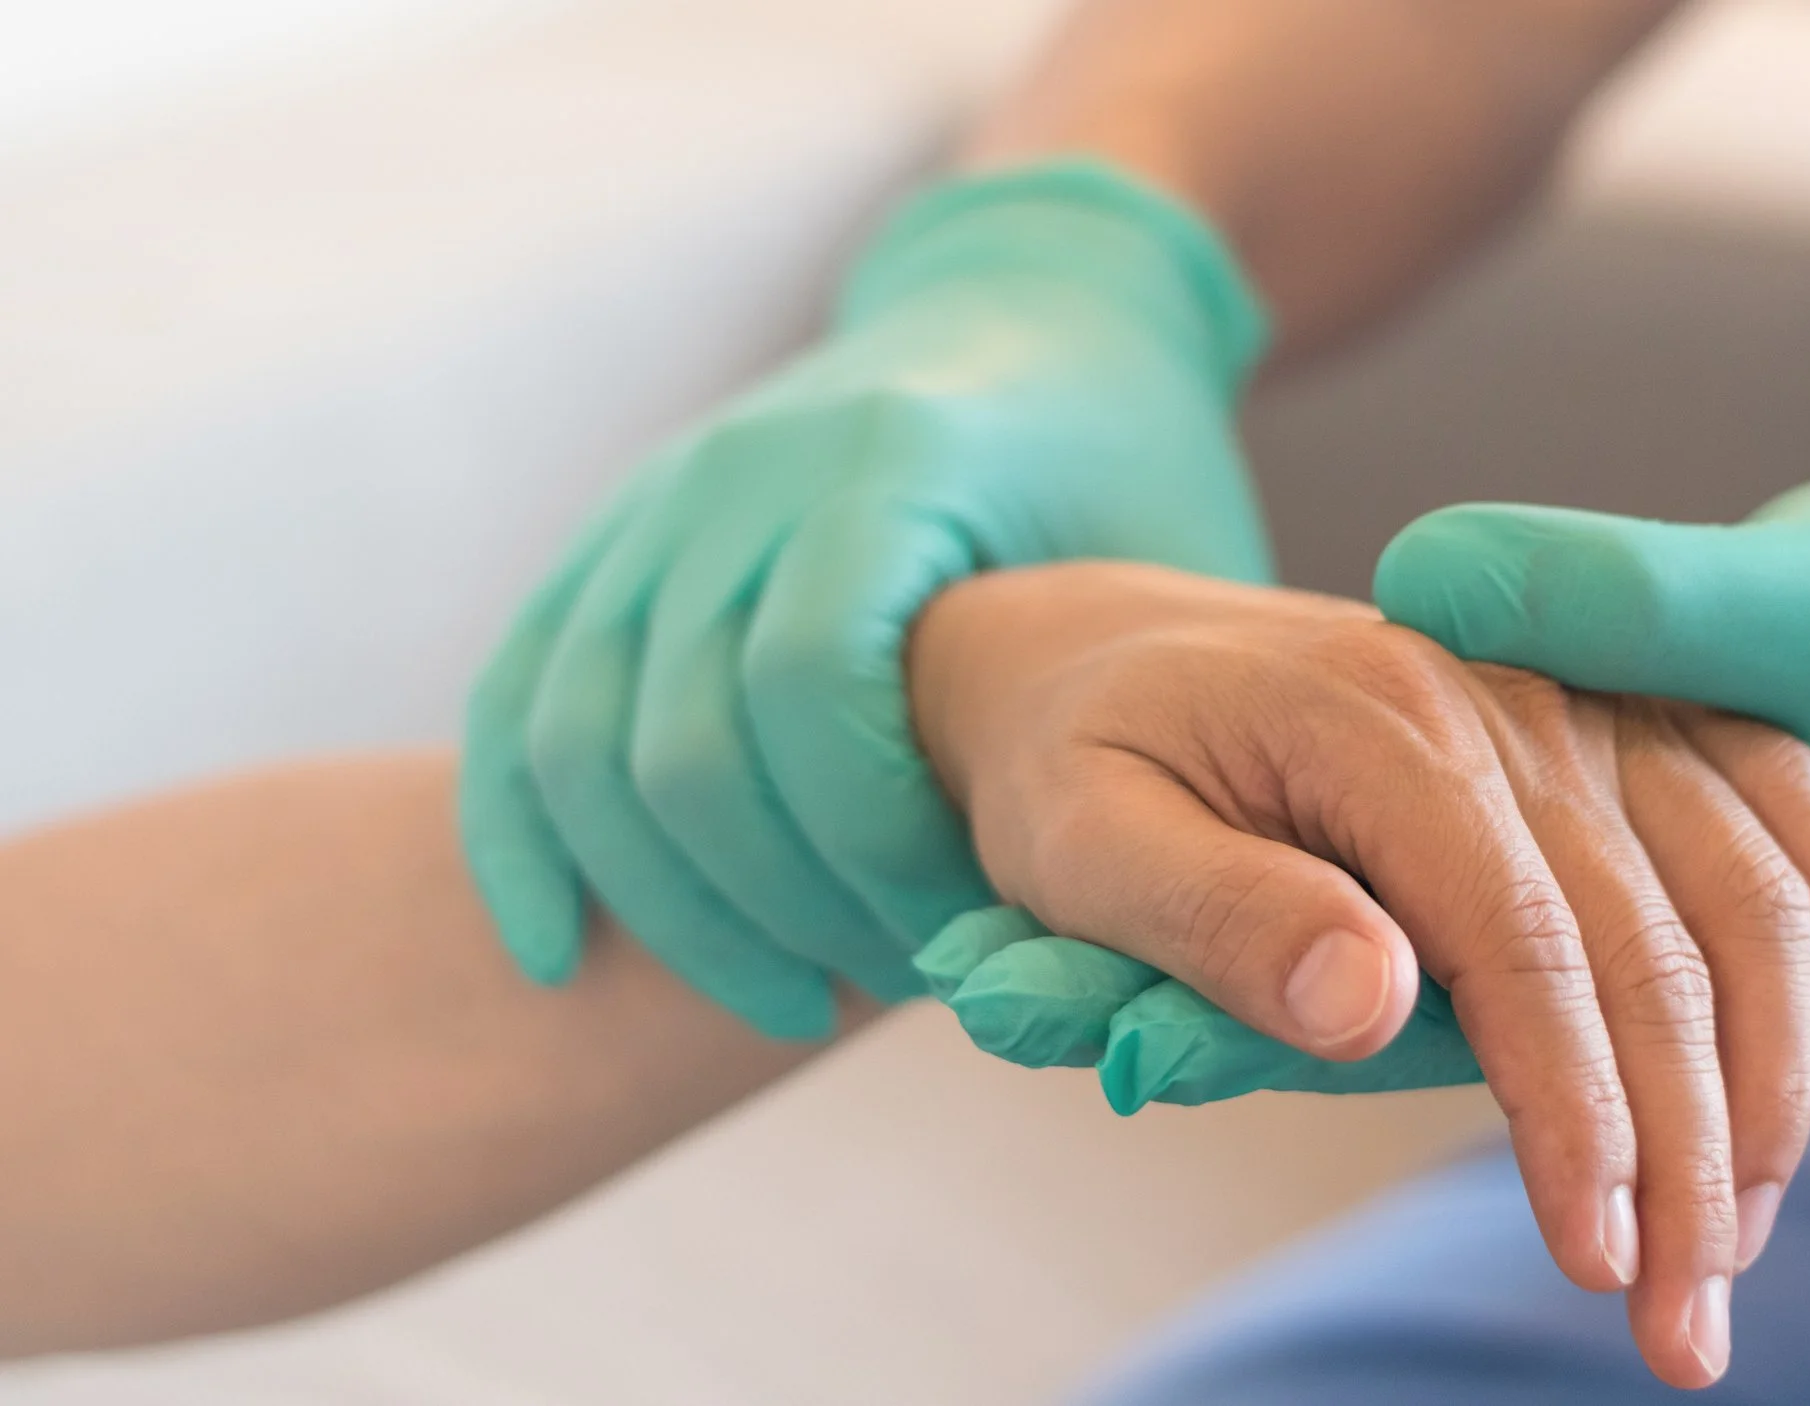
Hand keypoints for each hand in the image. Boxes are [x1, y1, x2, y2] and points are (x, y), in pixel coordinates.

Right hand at [459, 160, 1271, 1035]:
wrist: (1028, 301)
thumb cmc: (1126, 453)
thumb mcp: (1178, 551)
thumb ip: (1160, 705)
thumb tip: (1168, 911)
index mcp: (886, 460)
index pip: (811, 689)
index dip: (875, 848)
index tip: (968, 933)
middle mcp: (739, 472)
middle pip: (686, 743)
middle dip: (781, 908)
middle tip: (887, 987)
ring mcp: (654, 505)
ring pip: (577, 743)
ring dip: (669, 907)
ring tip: (789, 999)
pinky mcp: (609, 546)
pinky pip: (514, 707)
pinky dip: (524, 842)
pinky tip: (564, 954)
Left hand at [908, 562, 1809, 1387]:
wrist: (1096, 646)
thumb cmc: (1074, 762)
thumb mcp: (1083, 841)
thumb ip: (1221, 921)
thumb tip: (1373, 1003)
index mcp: (1379, 727)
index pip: (1525, 944)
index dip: (1577, 1114)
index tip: (1599, 1260)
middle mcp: (1510, 694)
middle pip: (1656, 939)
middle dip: (1692, 1153)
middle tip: (1688, 1331)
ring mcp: (1579, 692)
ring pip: (1740, 881)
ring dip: (1773, 1072)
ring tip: (1744, 1239)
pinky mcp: (1615, 706)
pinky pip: (1769, 787)